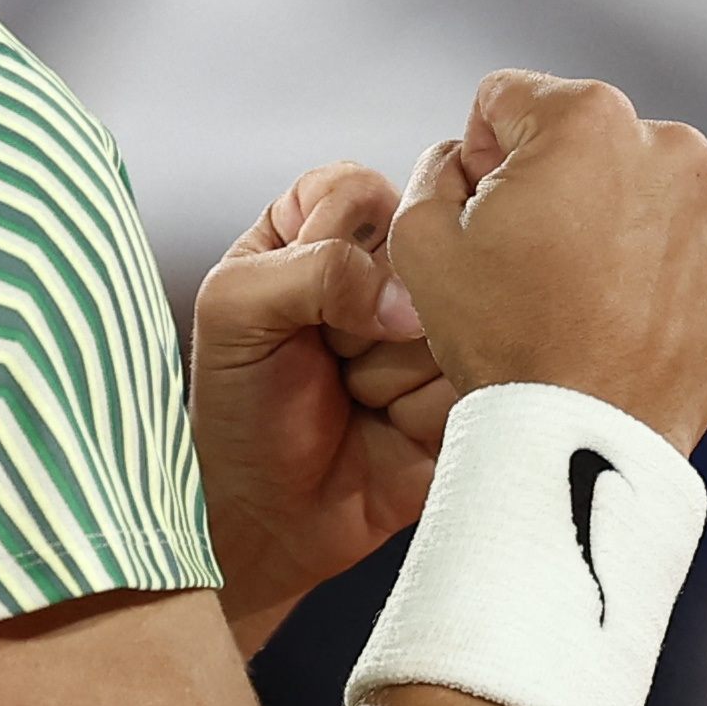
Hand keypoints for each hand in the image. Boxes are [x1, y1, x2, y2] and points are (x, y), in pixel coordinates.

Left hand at [192, 162, 457, 652]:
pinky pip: (470, 379)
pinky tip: (388, 429)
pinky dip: (418, 411)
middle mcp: (385, 272)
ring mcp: (433, 332)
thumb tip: (405, 299)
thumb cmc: (237, 406)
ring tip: (355, 399)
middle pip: (420, 252)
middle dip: (362, 317)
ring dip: (387, 373)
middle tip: (329, 356)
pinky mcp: (466, 389)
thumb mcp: (236, 309)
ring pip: (449, 318)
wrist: (265, 517)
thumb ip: (315, 267)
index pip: (360, 188)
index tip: (302, 288)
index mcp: (321, 230)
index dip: (335, 239)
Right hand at [387, 71, 706, 455]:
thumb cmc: (507, 340)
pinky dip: (631, 259)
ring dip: (590, 218)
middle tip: (519, 258)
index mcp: (590, 119)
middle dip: (540, 182)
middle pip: (571, 139)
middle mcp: (666, 146)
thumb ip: (434, 169)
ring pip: (619, 185)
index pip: (505, 99)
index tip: (483, 213)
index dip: (477, 155)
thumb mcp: (419, 238)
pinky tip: (601, 310)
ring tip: (564, 291)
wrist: (589, 435)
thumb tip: (464, 162)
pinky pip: (661, 235)